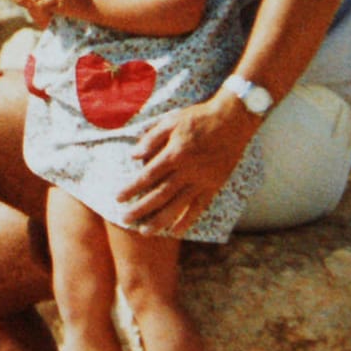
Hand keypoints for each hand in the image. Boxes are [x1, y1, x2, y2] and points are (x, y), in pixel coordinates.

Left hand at [118, 92, 257, 233]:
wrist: (232, 120)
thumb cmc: (199, 118)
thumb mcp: (172, 120)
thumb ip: (152, 138)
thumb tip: (133, 155)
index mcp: (174, 154)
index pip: (147, 176)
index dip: (131, 189)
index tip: (118, 198)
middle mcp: (187, 171)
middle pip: (159, 195)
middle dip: (140, 209)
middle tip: (124, 219)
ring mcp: (201, 180)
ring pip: (177, 205)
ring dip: (160, 220)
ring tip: (145, 232)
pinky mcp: (213, 185)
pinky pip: (199, 207)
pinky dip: (187, 221)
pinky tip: (175, 231)